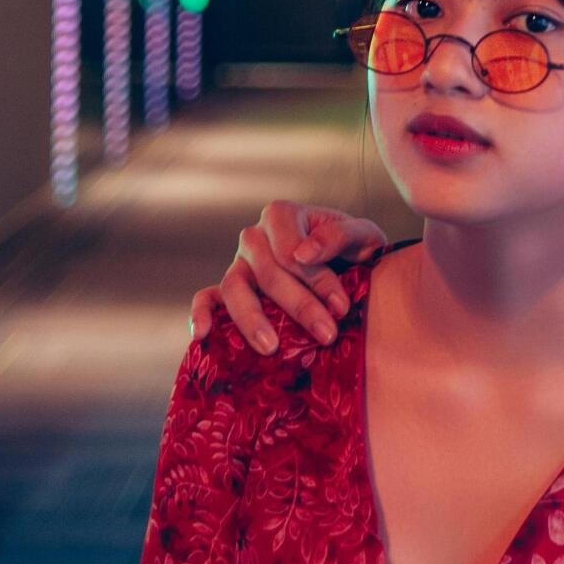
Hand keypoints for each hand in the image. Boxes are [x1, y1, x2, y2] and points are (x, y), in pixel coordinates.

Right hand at [190, 201, 387, 353]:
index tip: (341, 307)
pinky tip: (203, 335)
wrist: (349, 266)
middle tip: (327, 335)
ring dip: (252, 319)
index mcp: (282, 215)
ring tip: (272, 348)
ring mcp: (239, 264)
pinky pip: (207, 297)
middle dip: (299, 306)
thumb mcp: (362, 235)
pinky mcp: (230, 289)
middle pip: (267, 273)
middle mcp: (254, 237)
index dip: (316, 279)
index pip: (291, 250)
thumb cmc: (354, 249)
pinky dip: (201, 313)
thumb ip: (339, 235)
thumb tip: (304, 253)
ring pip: (234, 288)